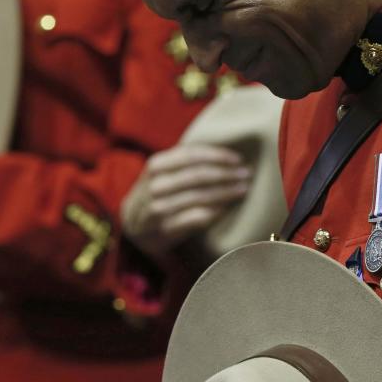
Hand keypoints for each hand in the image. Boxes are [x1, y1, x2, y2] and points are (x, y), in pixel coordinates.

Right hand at [121, 144, 250, 259]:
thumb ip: (184, 161)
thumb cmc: (158, 194)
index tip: (238, 159)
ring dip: (225, 193)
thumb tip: (226, 152)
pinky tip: (227, 209)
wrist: (134, 227)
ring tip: (243, 189)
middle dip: (226, 174)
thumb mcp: (163, 173)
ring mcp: (157, 209)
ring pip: (199, 197)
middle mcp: (155, 185)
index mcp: (156, 165)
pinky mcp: (163, 230)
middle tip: (247, 174)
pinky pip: (195, 219)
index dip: (217, 155)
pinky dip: (214, 213)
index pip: (191, 154)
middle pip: (198, 175)